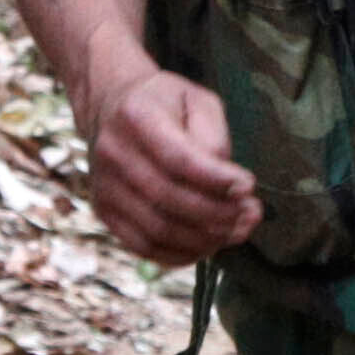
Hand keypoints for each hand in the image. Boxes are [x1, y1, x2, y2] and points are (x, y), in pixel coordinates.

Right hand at [77, 64, 262, 266]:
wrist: (111, 105)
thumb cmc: (165, 103)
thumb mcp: (198, 101)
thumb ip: (214, 138)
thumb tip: (227, 186)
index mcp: (136, 116)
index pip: (178, 158)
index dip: (216, 179)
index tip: (249, 186)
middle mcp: (113, 152)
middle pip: (169, 198)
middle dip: (218, 213)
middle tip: (251, 214)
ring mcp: (103, 185)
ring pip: (158, 229)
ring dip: (205, 238)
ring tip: (237, 230)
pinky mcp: (104, 211)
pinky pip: (144, 246)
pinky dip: (181, 254)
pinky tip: (209, 244)